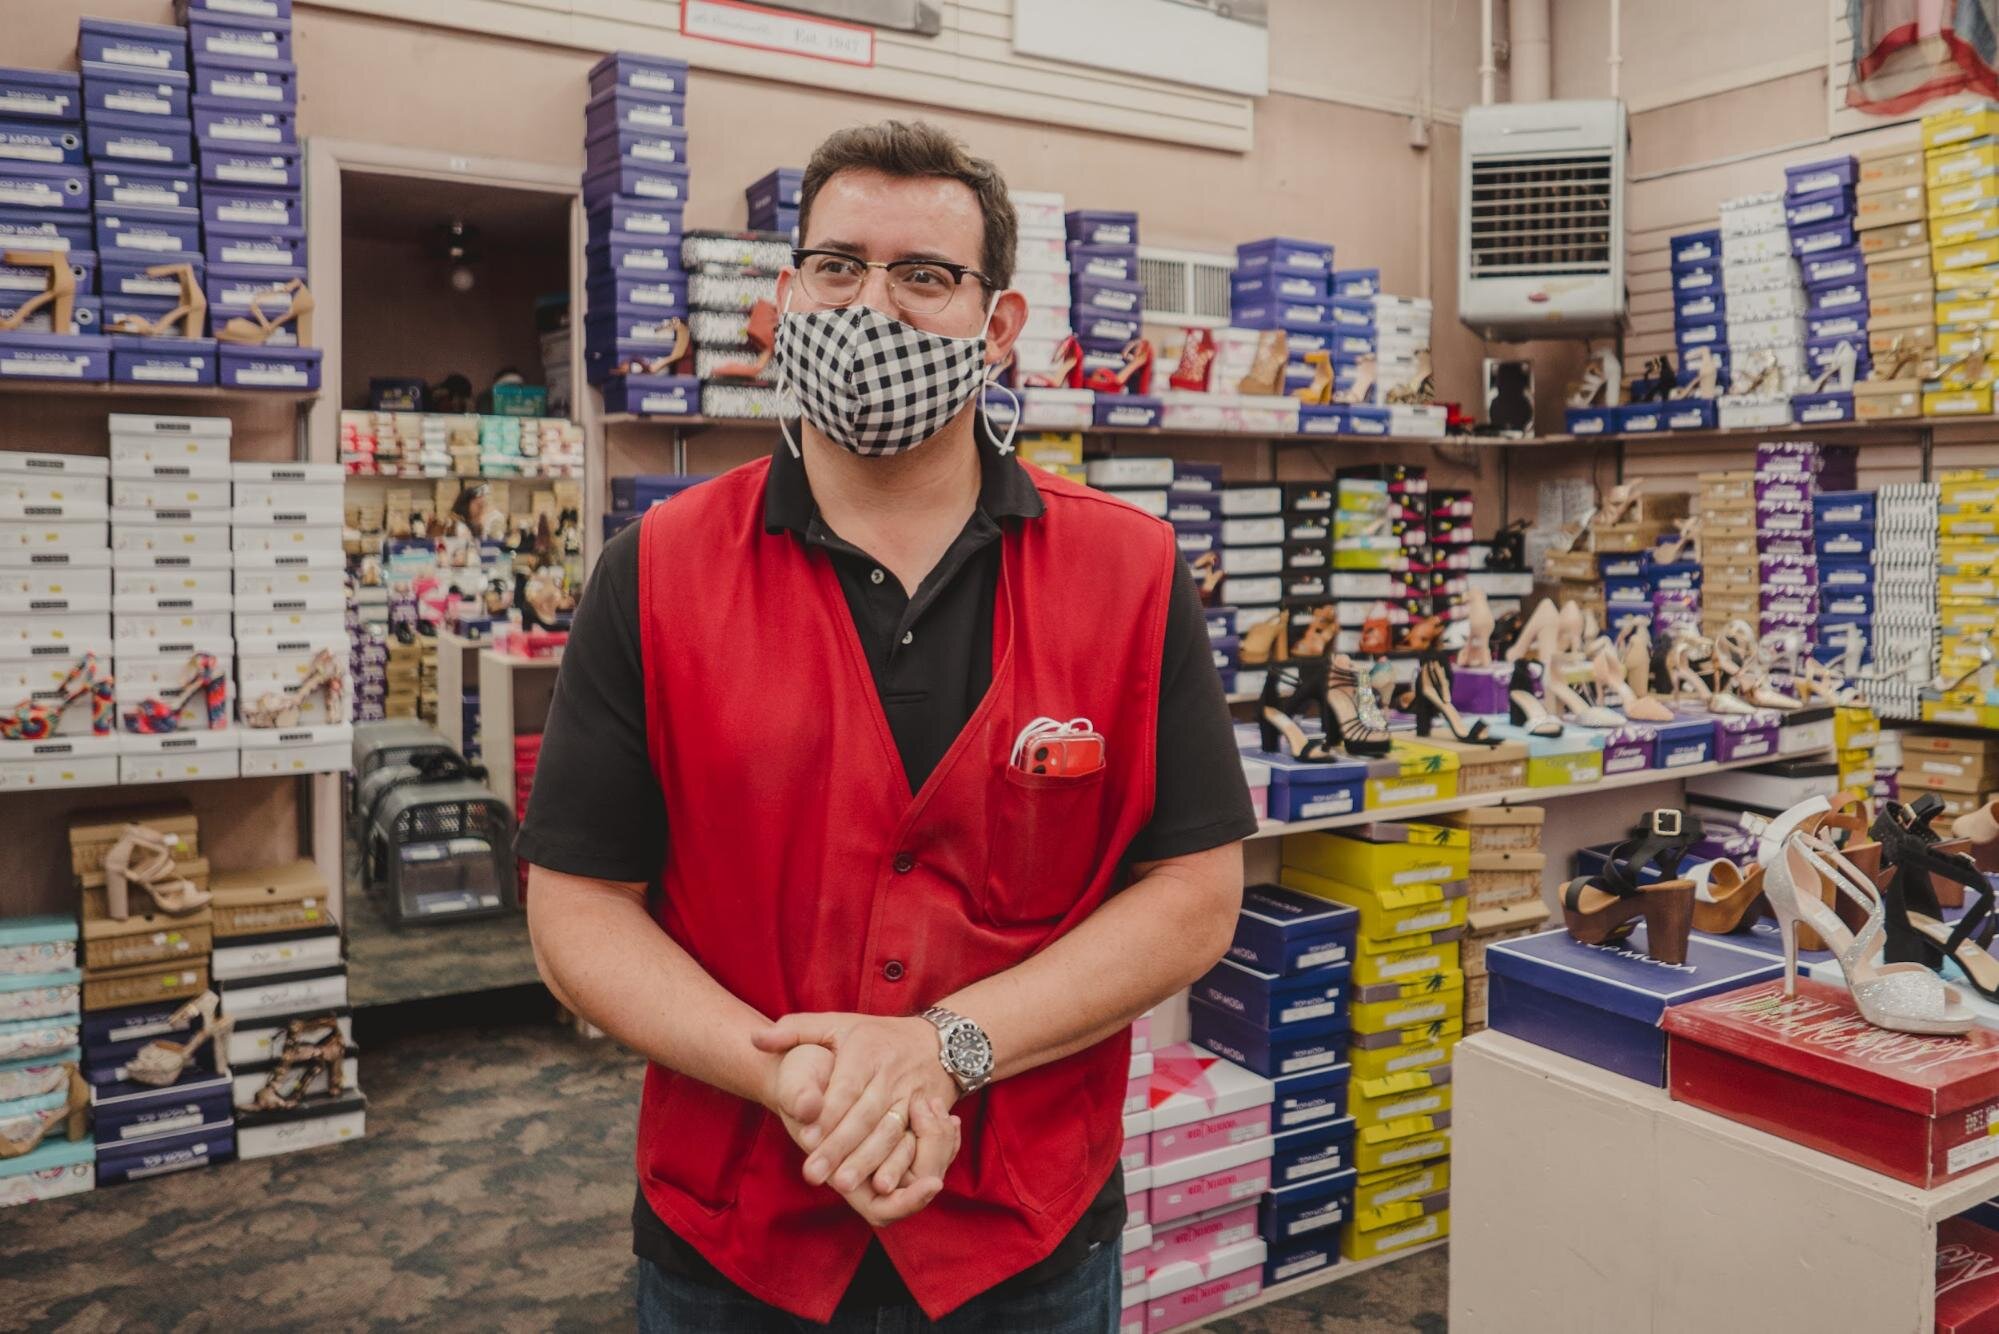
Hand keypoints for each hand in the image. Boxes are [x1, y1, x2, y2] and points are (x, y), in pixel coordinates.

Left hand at [753, 1012, 960, 1197]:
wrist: (936, 1042)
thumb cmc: (874, 1037)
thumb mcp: (835, 1024)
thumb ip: (794, 1030)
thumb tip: (756, 1040)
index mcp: (865, 1052)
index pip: (845, 1088)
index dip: (827, 1115)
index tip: (805, 1139)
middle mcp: (890, 1075)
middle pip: (865, 1116)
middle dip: (841, 1147)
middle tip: (814, 1175)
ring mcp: (912, 1097)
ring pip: (890, 1133)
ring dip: (867, 1161)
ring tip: (843, 1185)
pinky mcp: (928, 1115)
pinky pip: (916, 1144)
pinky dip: (902, 1165)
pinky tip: (885, 1186)